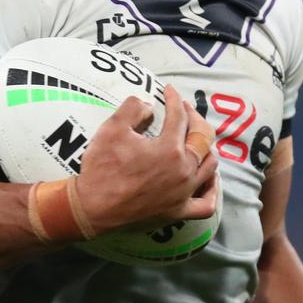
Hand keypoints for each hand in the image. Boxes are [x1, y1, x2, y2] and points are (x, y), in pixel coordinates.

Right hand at [75, 84, 217, 235]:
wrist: (91, 209)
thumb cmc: (102, 169)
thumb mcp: (112, 129)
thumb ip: (133, 109)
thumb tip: (149, 106)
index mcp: (170, 148)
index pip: (179, 116)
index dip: (174, 99)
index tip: (169, 90)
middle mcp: (184, 170)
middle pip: (203, 138)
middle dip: (195, 118)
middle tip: (184, 109)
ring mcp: (183, 193)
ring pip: (209, 166)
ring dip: (206, 148)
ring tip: (196, 140)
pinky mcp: (178, 212)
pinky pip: (206, 204)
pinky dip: (211, 190)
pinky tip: (208, 180)